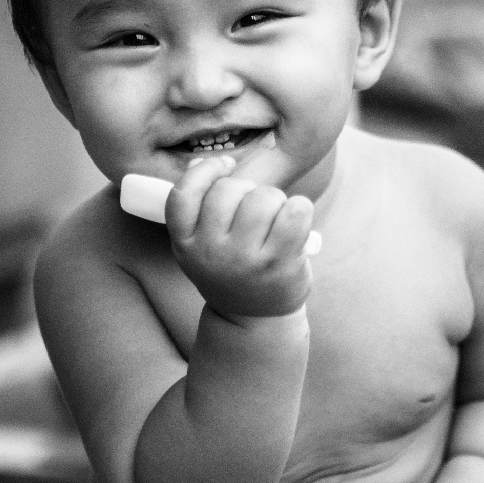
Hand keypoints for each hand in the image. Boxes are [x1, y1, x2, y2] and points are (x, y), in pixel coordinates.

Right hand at [164, 155, 312, 319]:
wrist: (254, 320)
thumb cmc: (231, 270)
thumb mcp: (201, 246)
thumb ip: (200, 210)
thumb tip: (203, 162)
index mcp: (185, 244)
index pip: (183, 194)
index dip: (205, 171)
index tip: (224, 166)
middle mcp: (211, 252)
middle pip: (229, 190)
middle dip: (248, 189)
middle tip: (256, 209)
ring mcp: (246, 259)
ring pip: (264, 197)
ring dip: (275, 200)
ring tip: (276, 219)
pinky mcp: (280, 263)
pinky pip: (295, 211)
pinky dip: (300, 208)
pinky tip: (297, 219)